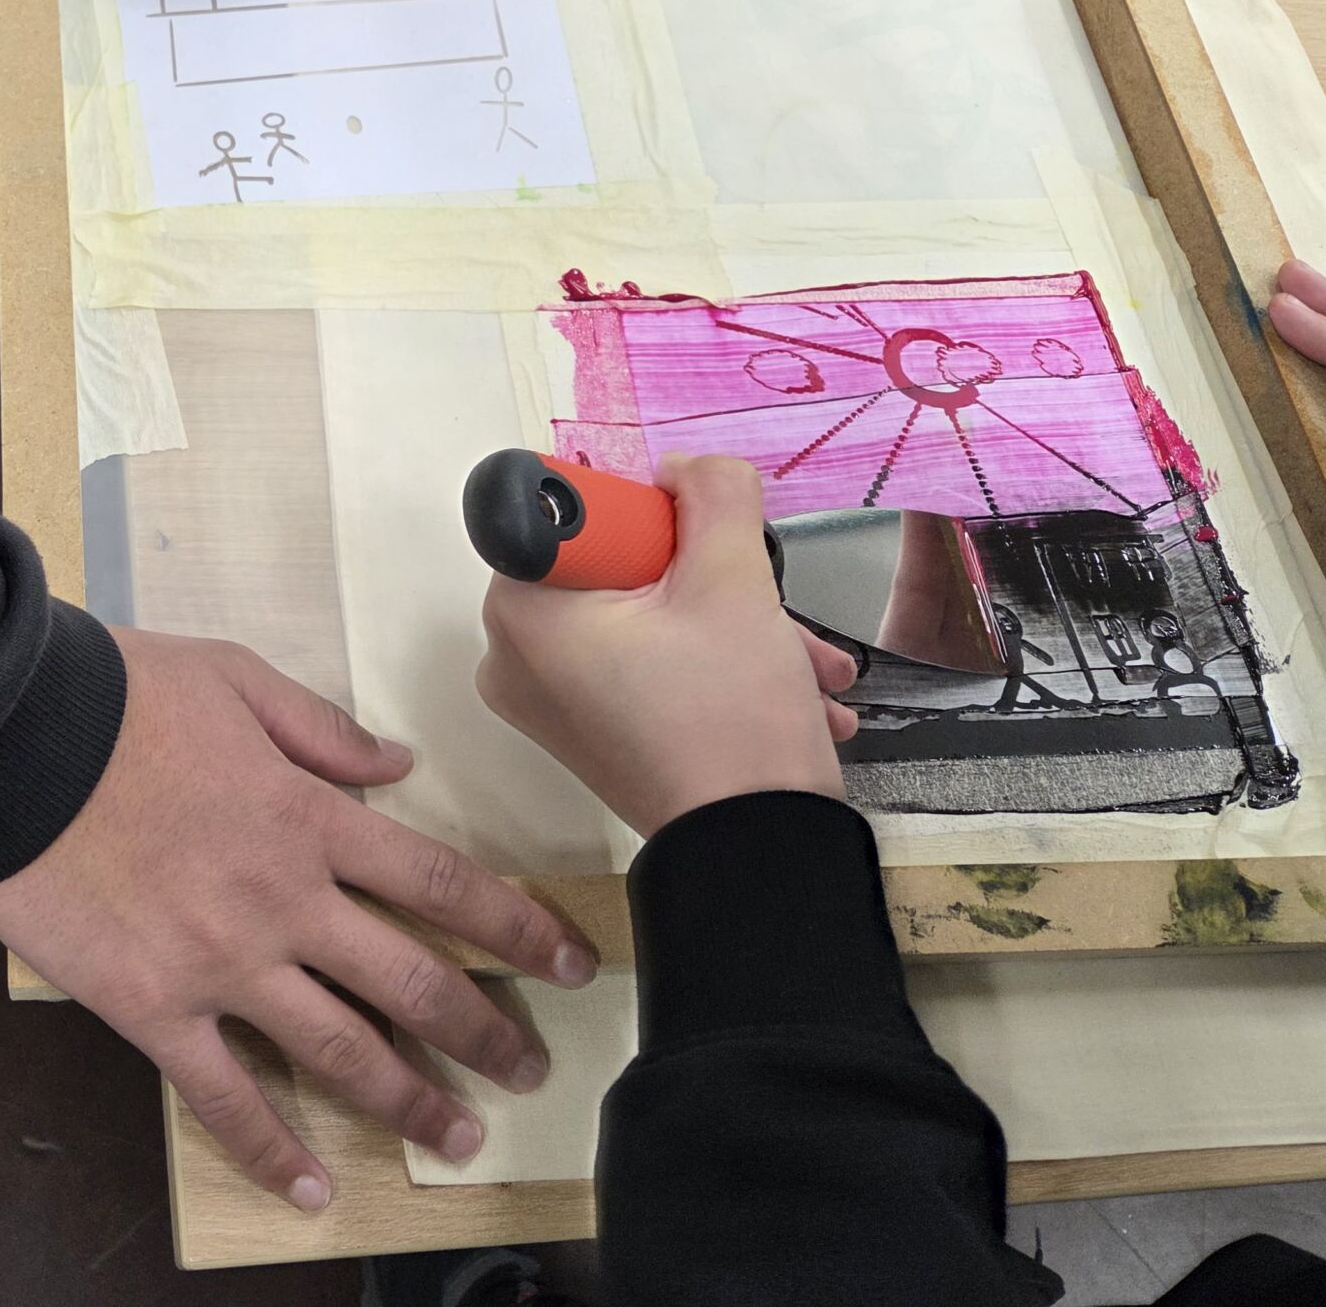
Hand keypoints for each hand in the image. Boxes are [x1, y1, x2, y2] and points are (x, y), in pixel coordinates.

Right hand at [0, 626, 596, 1210]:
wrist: (7, 738)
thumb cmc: (115, 696)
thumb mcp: (234, 679)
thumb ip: (322, 729)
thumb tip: (396, 763)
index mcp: (309, 818)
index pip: (440, 881)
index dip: (516, 927)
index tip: (570, 962)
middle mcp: (284, 901)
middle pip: (410, 980)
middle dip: (483, 1032)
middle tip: (531, 1071)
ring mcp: (221, 963)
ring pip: (338, 1050)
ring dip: (408, 1100)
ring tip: (460, 1137)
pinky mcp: (153, 1007)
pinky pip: (223, 1094)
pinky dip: (269, 1149)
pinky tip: (310, 1189)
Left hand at [475, 454, 858, 839]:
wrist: (759, 854)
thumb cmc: (733, 713)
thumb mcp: (735, 578)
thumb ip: (712, 492)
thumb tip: (683, 470)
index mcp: (522, 608)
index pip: (574, 507)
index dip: (652, 518)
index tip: (702, 556)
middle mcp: (513, 653)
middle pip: (618, 564)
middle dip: (713, 579)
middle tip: (775, 607)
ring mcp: (547, 701)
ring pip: (648, 618)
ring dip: (735, 627)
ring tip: (812, 664)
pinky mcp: (586, 733)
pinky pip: (646, 669)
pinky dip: (714, 668)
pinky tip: (797, 690)